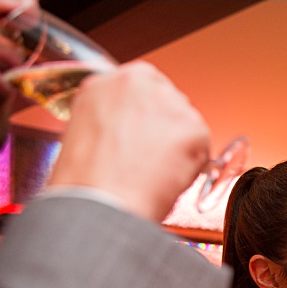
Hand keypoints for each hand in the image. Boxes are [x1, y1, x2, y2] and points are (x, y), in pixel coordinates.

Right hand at [48, 61, 211, 222]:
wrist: (100, 205)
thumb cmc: (88, 184)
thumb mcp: (85, 135)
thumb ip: (111, 121)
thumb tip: (129, 131)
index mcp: (104, 82)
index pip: (142, 87)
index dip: (147, 116)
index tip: (146, 134)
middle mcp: (137, 83)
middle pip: (169, 101)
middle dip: (166, 130)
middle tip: (153, 160)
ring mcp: (167, 102)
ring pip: (187, 123)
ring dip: (179, 148)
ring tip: (154, 174)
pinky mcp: (192, 127)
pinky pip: (202, 147)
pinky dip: (192, 167)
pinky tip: (167, 179)